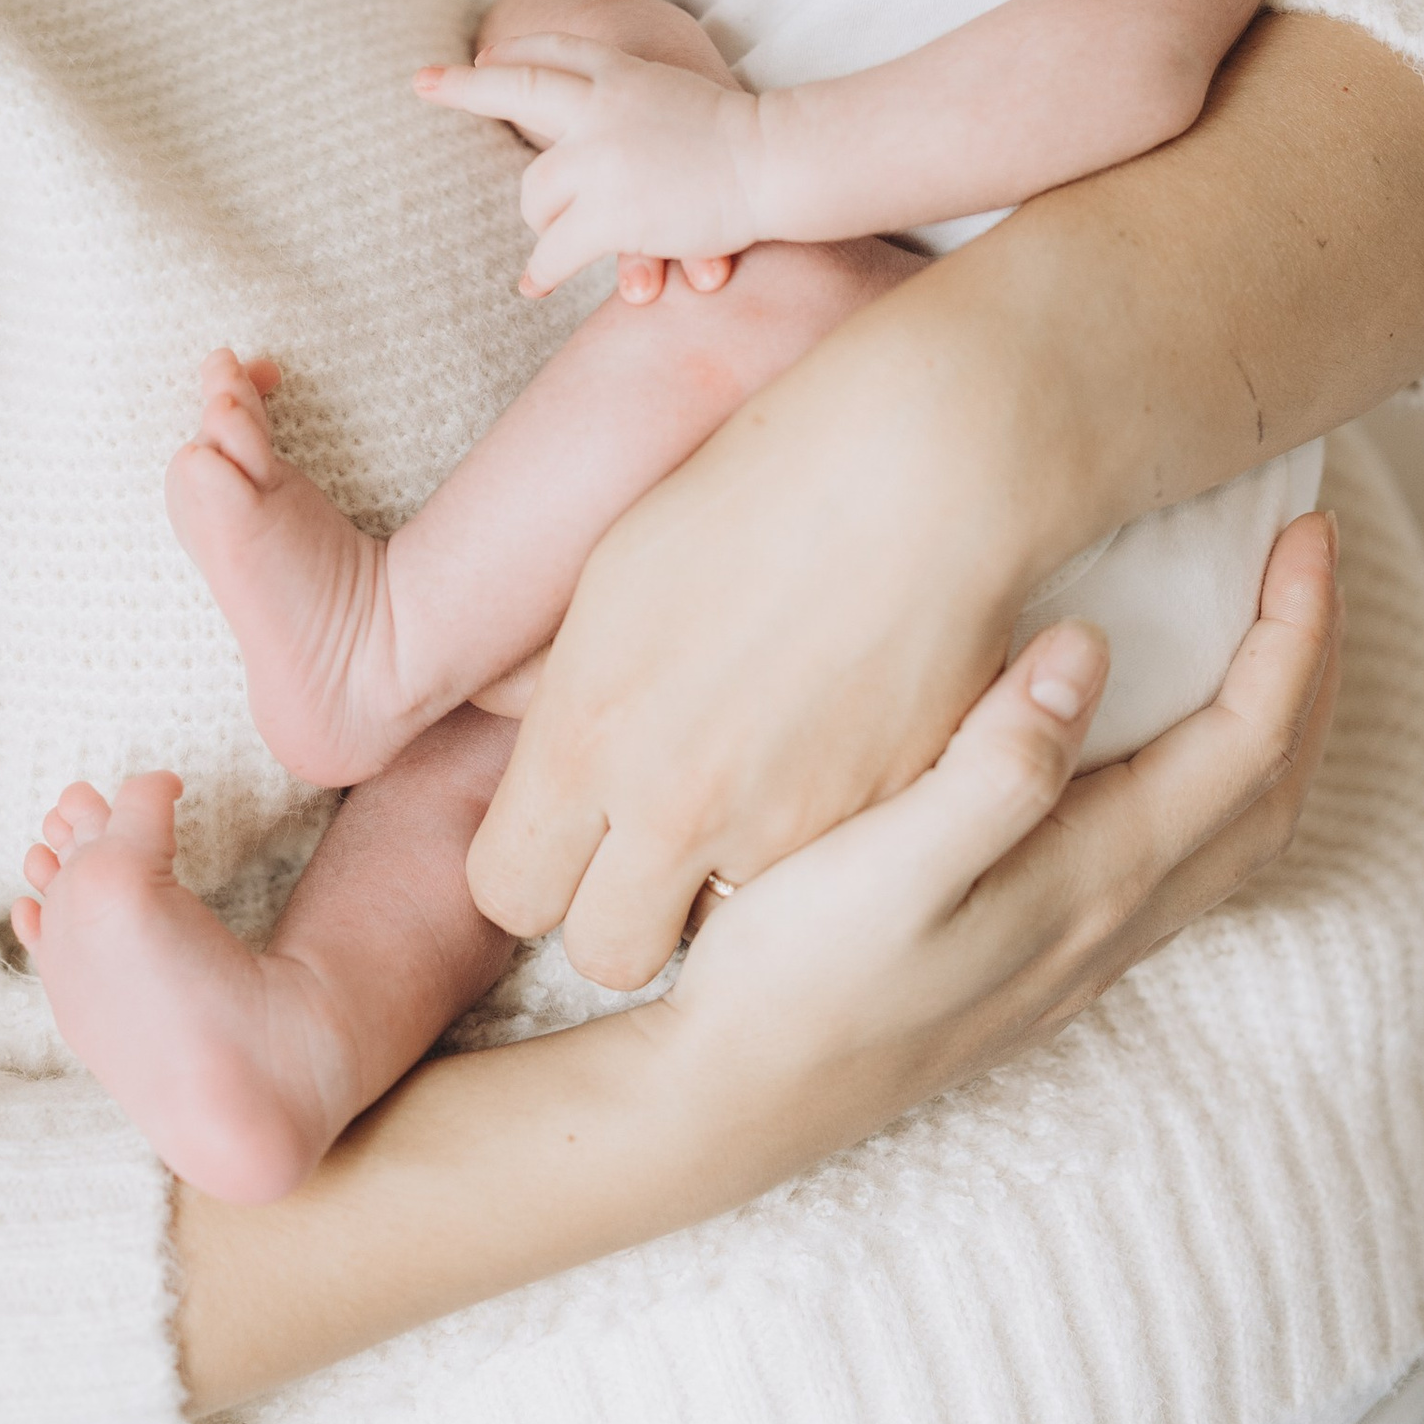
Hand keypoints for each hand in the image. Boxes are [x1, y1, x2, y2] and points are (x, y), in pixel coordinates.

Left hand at [417, 37, 775, 293]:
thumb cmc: (751, 136)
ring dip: (545, 221)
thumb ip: (645, 101)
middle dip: (465, 86)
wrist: (775, 160)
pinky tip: (533, 284)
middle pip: (518, 89)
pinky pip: (554, 250)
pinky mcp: (608, 212)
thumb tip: (612, 122)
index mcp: (625, 72)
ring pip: (536, 194)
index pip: (556, 53)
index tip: (481, 56)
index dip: (516, 53)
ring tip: (557, 242)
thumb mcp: (687, 92)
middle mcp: (601, 106)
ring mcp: (599, 158)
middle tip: (424, 83)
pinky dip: (542, 271)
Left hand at [469, 238, 1098, 982]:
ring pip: (721, 933)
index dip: (534, 869)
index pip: (507, 891)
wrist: (915, 472)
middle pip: (606, 952)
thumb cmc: (754, 486)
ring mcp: (784, 828)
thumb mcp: (615, 569)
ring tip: (752, 790)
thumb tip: (515, 724)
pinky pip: (824, 883)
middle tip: (655, 837)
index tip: (567, 828)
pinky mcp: (880, 828)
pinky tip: (831, 761)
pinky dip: (820, 848)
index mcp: (588, 736)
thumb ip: (558, 681)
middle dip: (621, 911)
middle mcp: (674, 804)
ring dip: (725, 884)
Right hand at [659, 515, 1340, 1165]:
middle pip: (1269, 787)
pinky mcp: (1046, 958)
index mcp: (1092, 880)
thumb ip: (992, 765)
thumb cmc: (793, 971)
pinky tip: (1166, 744)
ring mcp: (1084, 950)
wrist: (737, 1102)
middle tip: (1307, 560)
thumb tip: (1088, 650)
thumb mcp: (882, 863)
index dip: (1290, 633)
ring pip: (1235, 830)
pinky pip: (1187, 857)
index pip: (1245, 742)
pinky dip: (1218, 778)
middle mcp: (1111, 922)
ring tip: (1262, 635)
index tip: (1300, 530)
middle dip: (1308, 668)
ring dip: (1273, 726)